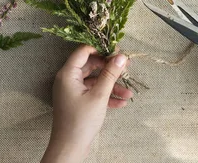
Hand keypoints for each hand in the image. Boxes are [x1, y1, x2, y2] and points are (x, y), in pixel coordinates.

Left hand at [41, 45, 132, 162]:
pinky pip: (93, 92)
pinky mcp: (78, 101)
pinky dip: (106, 95)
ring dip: (112, 85)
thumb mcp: (99, 95)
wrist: (70, 148)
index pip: (84, 51)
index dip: (101, 49)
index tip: (118, 51)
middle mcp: (68, 79)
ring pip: (95, 80)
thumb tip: (121, 56)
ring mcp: (73, 90)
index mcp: (68, 73)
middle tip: (127, 68)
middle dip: (110, 68)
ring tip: (129, 92)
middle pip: (91, 65)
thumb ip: (110, 74)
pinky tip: (122, 102)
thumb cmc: (81, 121)